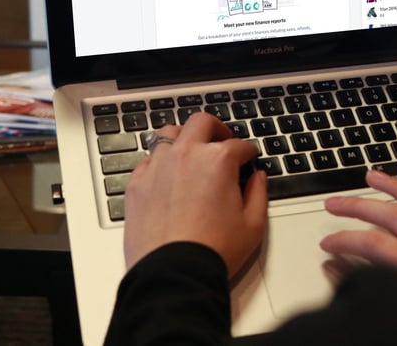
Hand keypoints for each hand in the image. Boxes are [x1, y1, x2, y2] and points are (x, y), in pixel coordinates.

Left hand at [122, 112, 267, 275]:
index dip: (248, 152)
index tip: (249, 158)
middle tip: (222, 141)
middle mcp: (186, 155)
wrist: (174, 274)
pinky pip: (147, 160)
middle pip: (202, 123)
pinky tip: (167, 175)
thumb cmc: (213, 251)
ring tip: (191, 152)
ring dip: (184, 138)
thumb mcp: (253, 225)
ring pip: (169, 133)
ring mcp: (158, 167)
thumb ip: (259, 193)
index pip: (239, 144)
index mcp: (218, 160)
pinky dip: (160, 162)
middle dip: (216, 129)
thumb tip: (257, 178)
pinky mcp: (137, 183)